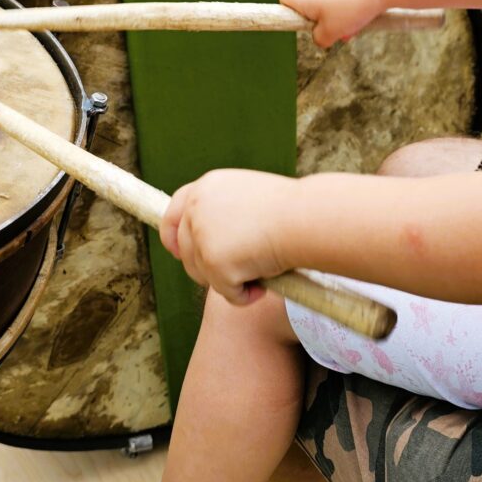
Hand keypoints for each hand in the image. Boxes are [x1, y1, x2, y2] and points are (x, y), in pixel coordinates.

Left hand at [160, 169, 296, 304]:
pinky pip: (227, 293)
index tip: (178, 253)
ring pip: (204, 275)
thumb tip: (213, 239)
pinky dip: (246, 295)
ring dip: (231, 281)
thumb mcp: (250, 199)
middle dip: (208, 268)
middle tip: (239, 272)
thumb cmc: (293, 211)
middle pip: (186, 252)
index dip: (173, 237)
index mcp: (205, 187)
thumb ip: (225, 212)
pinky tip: (267, 280)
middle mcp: (196, 209)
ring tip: (262, 271)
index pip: (174, 214)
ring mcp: (202, 236)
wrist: (308, 218)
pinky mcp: (214, 262)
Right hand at [278, 0, 385, 47]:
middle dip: (319, 19)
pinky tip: (361, 14)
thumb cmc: (351, 9)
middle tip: (335, 29)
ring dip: (336, 16)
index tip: (306, 21)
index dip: (289, 10)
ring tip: (353, 24)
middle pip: (307, 3)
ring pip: (325, 2)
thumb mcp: (331, 33)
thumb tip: (319, 37)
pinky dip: (346, 7)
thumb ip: (319, 38)